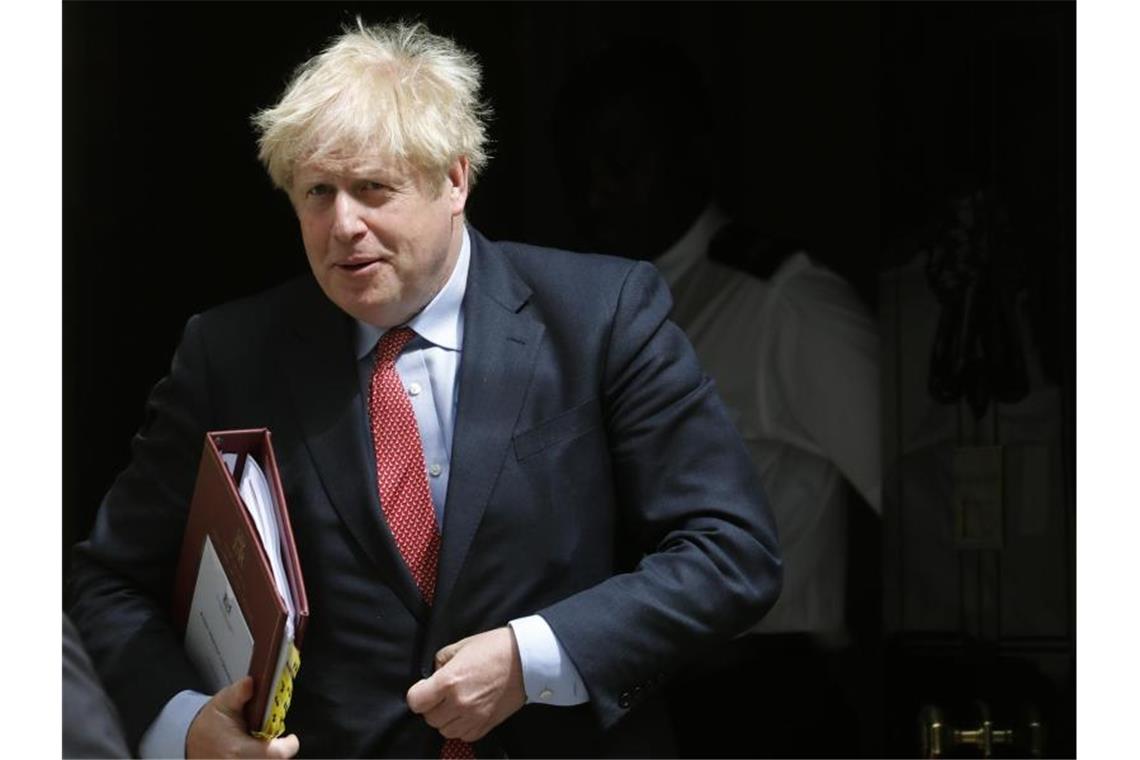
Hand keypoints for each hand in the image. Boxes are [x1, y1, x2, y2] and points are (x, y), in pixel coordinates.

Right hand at [186, 676, 299, 758]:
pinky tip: (256, 752)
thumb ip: (239, 692)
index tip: (290, 738)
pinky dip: (260, 758)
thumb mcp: (224, 702)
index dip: (288, 746)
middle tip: (276, 742)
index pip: (276, 755)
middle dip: (278, 752)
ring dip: (269, 756)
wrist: (192, 741)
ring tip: (265, 747)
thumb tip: (250, 682)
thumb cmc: (210, 722)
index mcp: (238, 750)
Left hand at [406, 627, 526, 742]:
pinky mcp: (487, 724)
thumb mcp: (462, 645)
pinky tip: (468, 712)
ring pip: (445, 730)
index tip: (424, 689)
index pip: (416, 701)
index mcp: (449, 681)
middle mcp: (459, 703)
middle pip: (429, 718)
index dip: (418, 694)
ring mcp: (474, 717)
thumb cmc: (495, 648)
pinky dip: (462, 727)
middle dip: (432, 706)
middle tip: (442, 694)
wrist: (526, 660)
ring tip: (456, 704)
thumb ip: (442, 661)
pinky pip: (464, 736)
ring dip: (447, 718)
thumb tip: (434, 673)